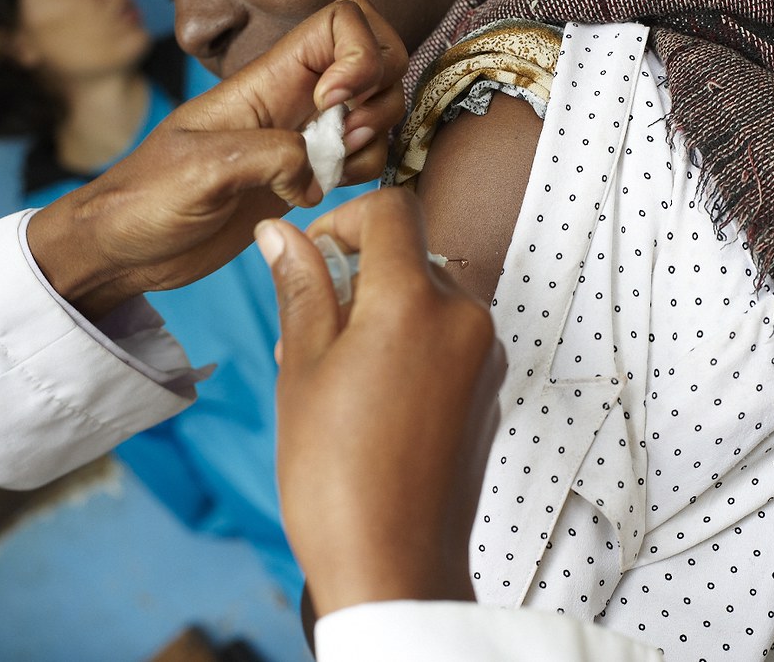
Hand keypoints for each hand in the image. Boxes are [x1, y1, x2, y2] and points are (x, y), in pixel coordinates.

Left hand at [27, 0, 406, 319]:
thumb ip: (271, 155)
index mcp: (266, 80)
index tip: (331, 103)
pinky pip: (363, 160)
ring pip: (377, 113)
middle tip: (344, 137)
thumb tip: (315, 169)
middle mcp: (294, 100)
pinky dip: (361, 174)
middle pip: (378, 63)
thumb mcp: (202, 168)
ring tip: (328, 172)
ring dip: (372, 141)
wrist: (131, 249)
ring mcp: (305, 138)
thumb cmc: (148, 199)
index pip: (342, 23)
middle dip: (378, 98)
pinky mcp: (309, 177)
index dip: (358, 54)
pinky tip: (320, 194)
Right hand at [257, 188, 504, 618]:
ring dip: (383, 313)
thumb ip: (301, 288)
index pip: (393, 210)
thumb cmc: (337, 475)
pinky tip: (375, 397)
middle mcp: (465, 318)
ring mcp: (486, 355)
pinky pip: (449, 339)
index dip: (346, 220)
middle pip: (410, 257)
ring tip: (337, 372)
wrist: (395, 564)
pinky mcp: (492, 388)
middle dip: (358, 277)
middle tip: (311, 329)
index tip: (314, 254)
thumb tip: (282, 234)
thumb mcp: (302, 368)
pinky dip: (413, 344)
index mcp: (415, 301)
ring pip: (429, 299)